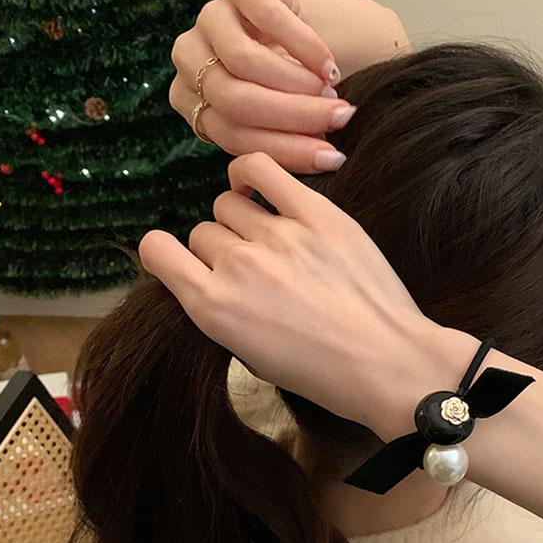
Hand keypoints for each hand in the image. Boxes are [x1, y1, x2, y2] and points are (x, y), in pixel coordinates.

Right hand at [138, 153, 448, 437]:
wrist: (385, 364)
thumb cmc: (322, 373)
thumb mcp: (251, 358)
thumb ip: (221, 311)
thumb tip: (211, 276)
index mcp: (213, 309)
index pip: (157, 252)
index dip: (167, 255)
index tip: (187, 262)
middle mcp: (237, 266)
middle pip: (203, 232)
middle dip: (221, 249)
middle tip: (257, 273)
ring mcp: (277, 236)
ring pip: (229, 204)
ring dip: (242, 220)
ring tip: (271, 241)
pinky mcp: (316, 214)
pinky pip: (260, 169)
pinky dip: (250, 173)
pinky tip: (258, 189)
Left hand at [169, 0, 355, 172]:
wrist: (285, 23)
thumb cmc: (282, 77)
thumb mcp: (274, 111)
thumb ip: (285, 137)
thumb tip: (325, 159)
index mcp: (191, 100)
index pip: (233, 136)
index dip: (286, 151)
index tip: (331, 158)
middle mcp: (188, 60)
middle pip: (235, 101)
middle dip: (294, 117)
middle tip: (338, 122)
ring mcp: (207, 21)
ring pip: (243, 63)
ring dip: (297, 83)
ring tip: (330, 93)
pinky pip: (267, 17)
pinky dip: (305, 46)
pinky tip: (329, 66)